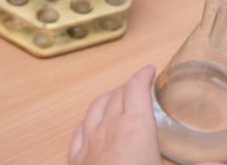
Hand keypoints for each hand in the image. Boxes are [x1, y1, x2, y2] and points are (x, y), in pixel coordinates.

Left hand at [69, 65, 223, 164]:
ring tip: (118, 97)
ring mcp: (89, 143)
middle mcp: (110, 127)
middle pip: (117, 94)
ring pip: (96, 107)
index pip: (136, 88)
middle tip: (141, 86)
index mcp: (135, 127)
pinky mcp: (76, 159)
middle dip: (129, 85)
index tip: (150, 70)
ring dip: (109, 97)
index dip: (143, 75)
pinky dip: (89, 119)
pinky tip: (92, 123)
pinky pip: (80, 129)